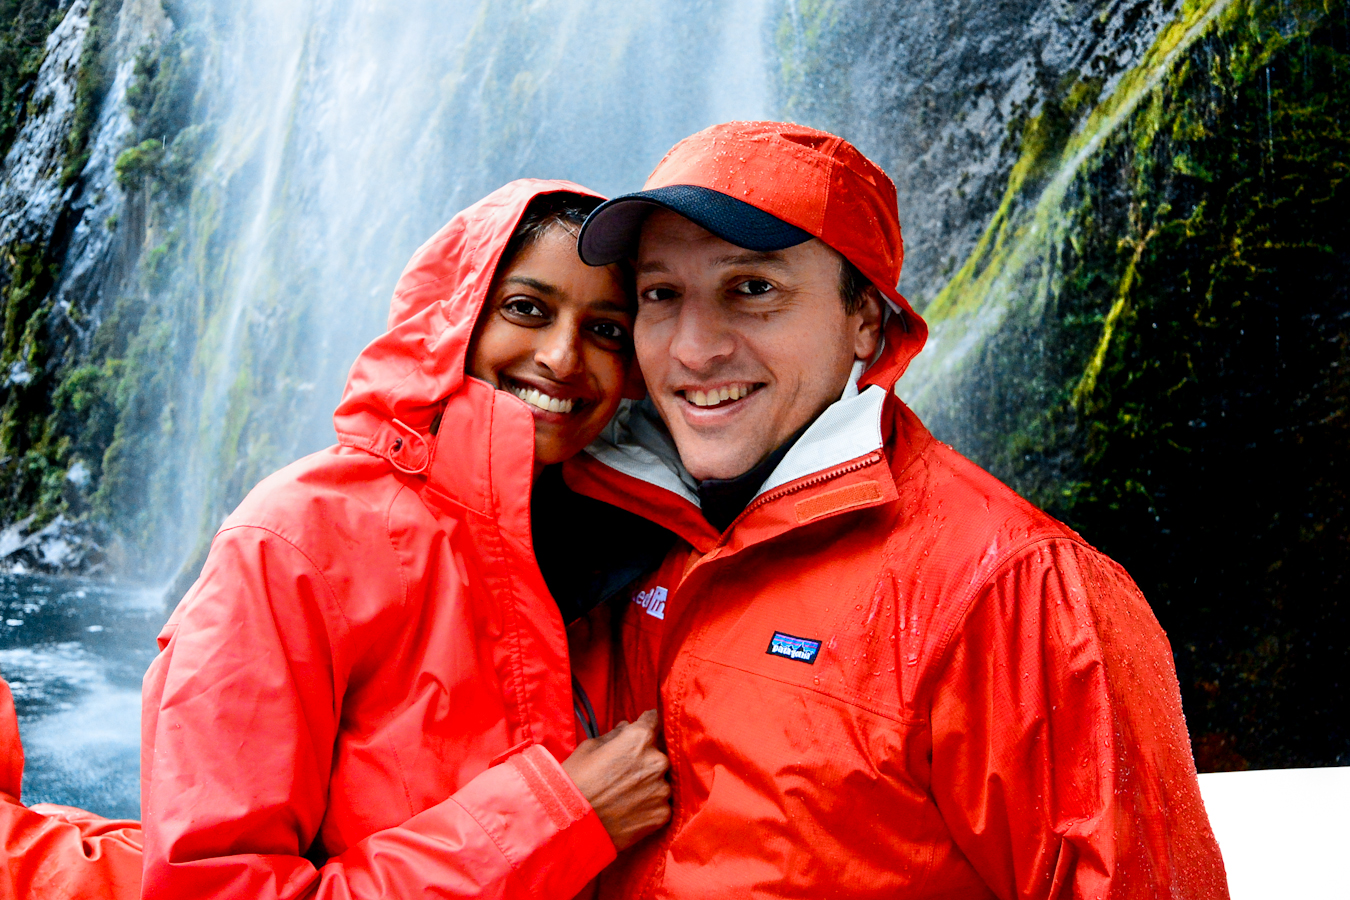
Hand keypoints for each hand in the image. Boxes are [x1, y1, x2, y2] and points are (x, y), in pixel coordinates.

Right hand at [561, 709, 670, 850]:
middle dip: (644, 758)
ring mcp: (662, 789)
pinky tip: (630, 810)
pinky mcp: (663, 814)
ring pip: (660, 780)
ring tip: (625, 794)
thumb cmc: (575, 781)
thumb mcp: (589, 748)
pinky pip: (660, 803)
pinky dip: (649, 805)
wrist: (572, 825)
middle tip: (625, 771)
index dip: (645, 724)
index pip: (652, 721)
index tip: (641, 729)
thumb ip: (614, 735)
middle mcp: (658, 761)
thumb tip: (626, 727)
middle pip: (657, 754)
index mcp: (640, 738)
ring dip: (648, 783)